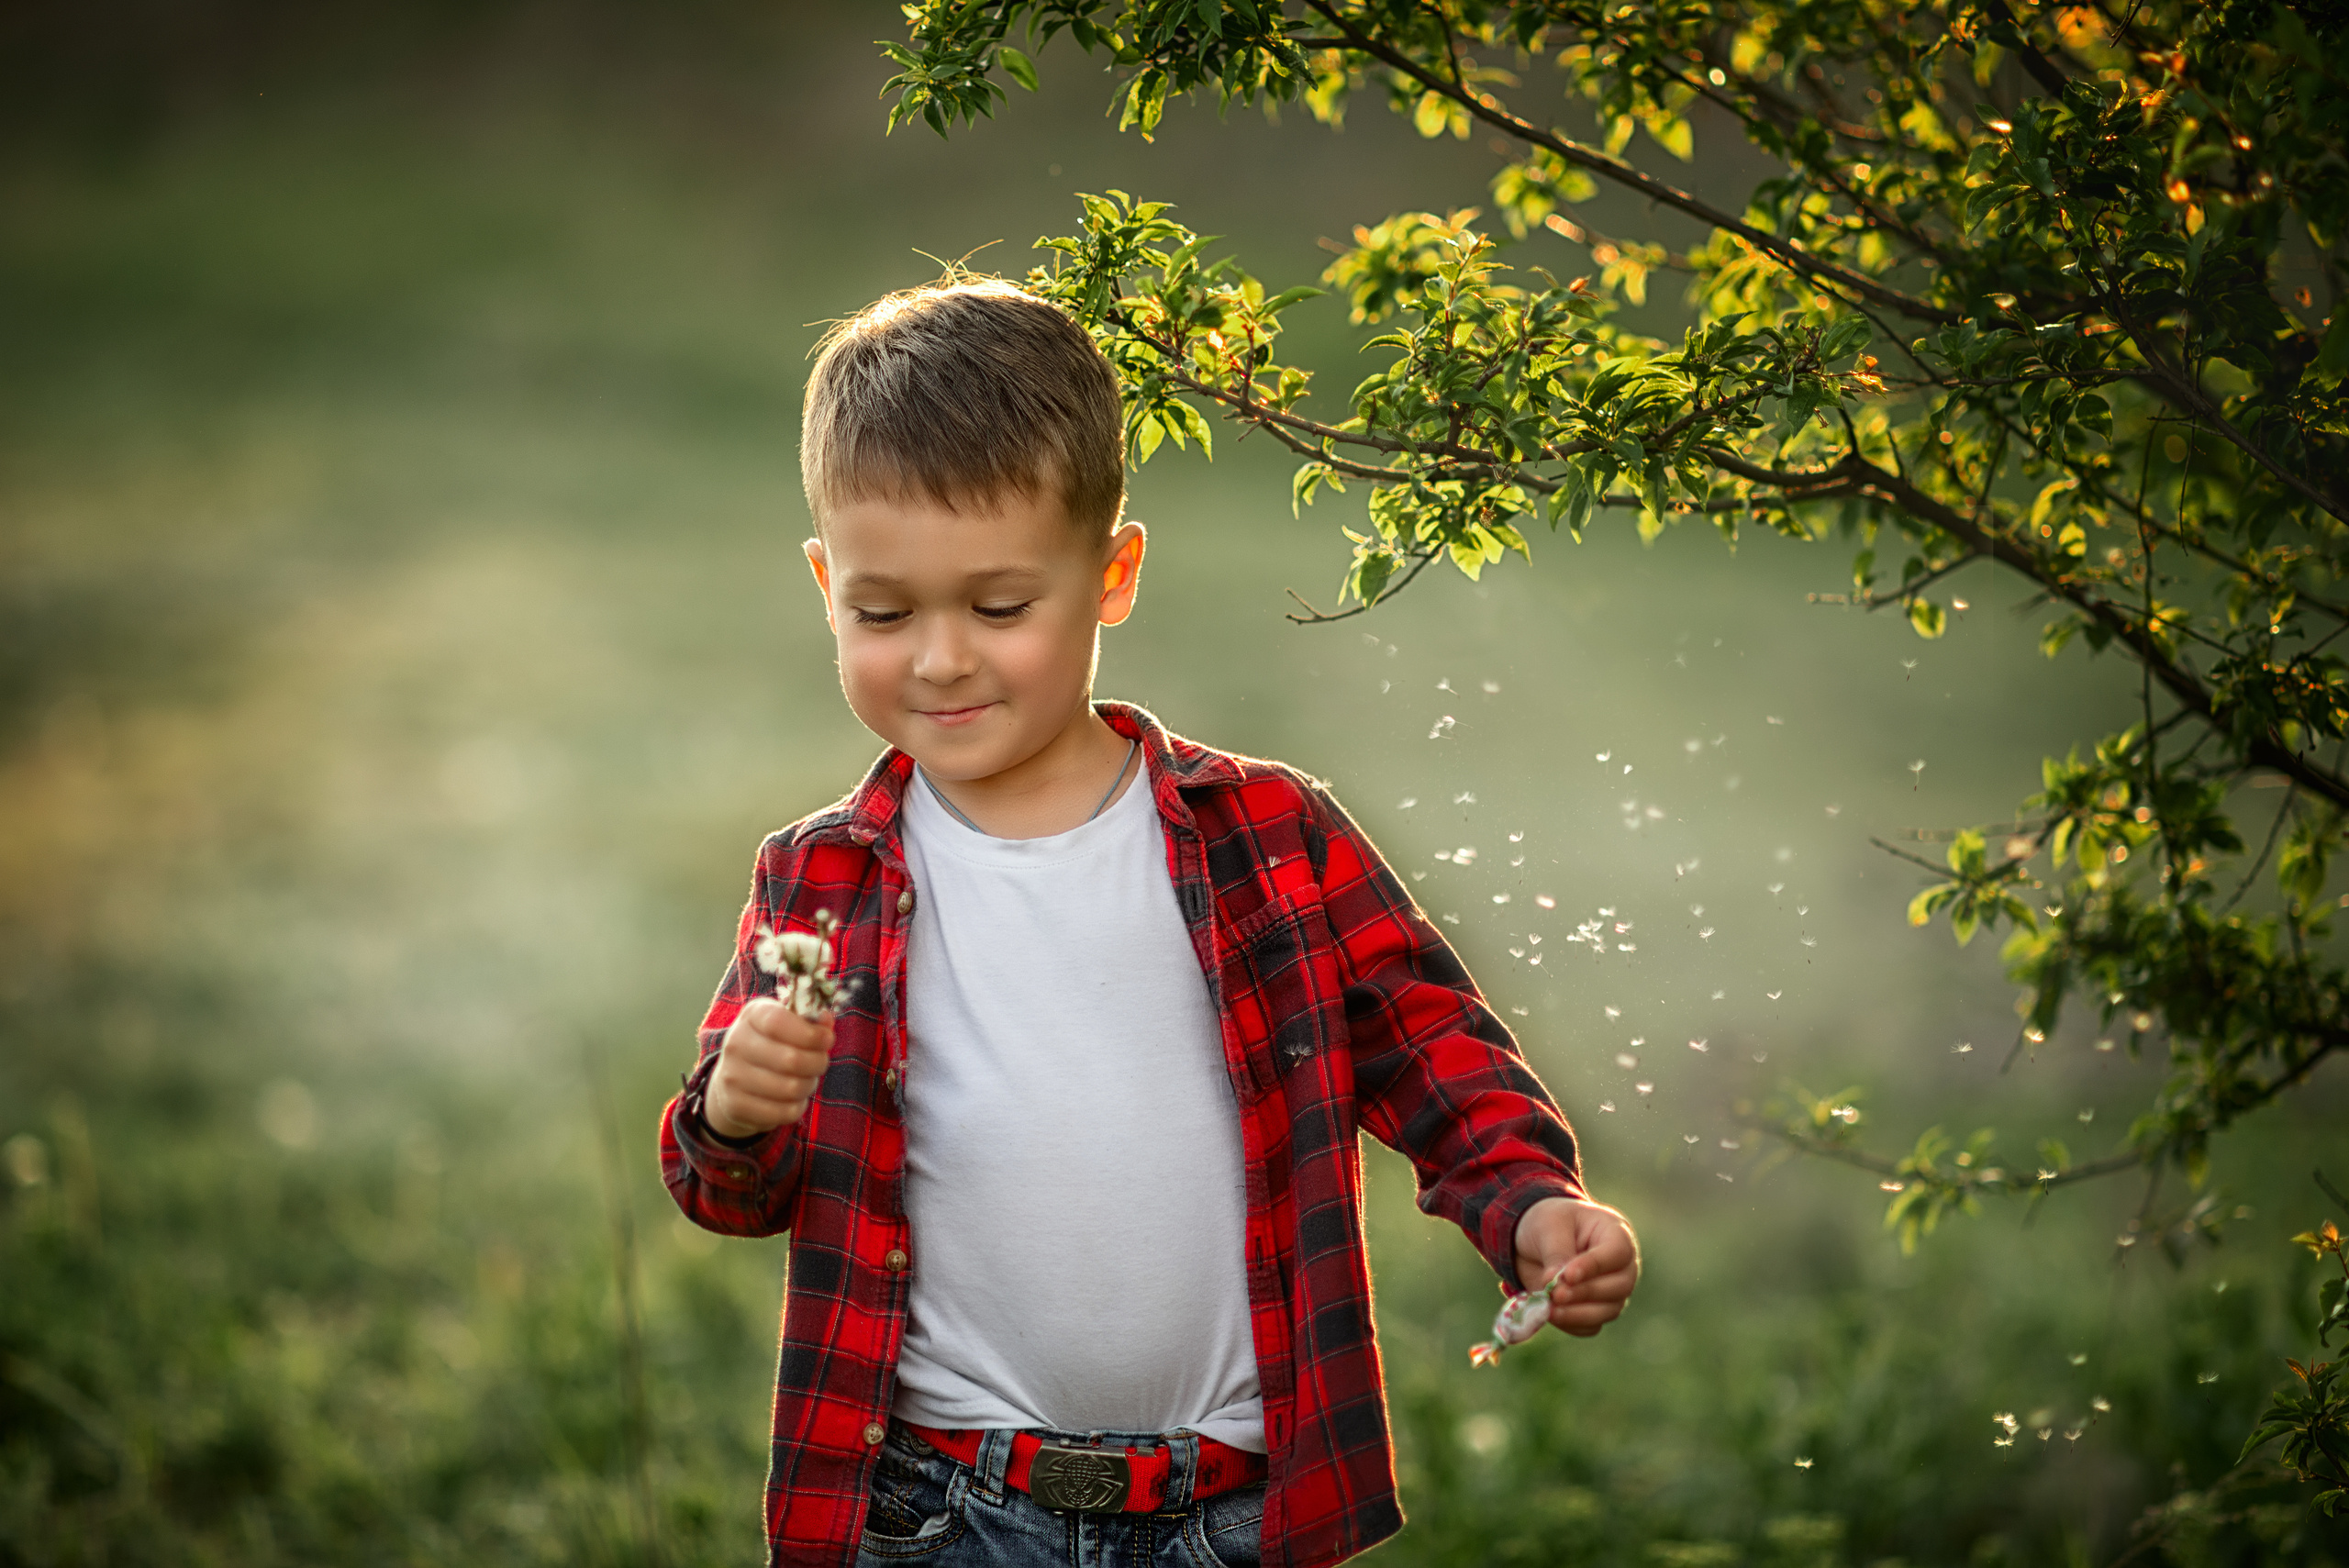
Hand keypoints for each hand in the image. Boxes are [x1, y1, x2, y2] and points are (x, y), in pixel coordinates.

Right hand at [705, 999, 835, 1138]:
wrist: (733, 1078)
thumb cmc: (772, 1045)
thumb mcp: (788, 1024)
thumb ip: (810, 1021)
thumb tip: (825, 1019)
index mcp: (752, 1016)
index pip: (778, 1022)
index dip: (810, 1033)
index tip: (827, 1039)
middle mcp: (736, 1044)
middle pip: (791, 1059)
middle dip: (817, 1063)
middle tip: (820, 1062)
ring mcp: (732, 1076)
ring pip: (791, 1088)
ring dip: (808, 1085)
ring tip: (805, 1080)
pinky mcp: (736, 1106)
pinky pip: (784, 1112)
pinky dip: (798, 1106)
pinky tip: (792, 1098)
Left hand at [1512, 1197, 1638, 1336]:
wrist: (1534, 1241)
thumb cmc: (1549, 1223)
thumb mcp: (1549, 1226)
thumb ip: (1556, 1253)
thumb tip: (1556, 1284)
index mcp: (1615, 1233)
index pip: (1618, 1253)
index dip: (1595, 1266)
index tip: (1568, 1275)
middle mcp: (1621, 1265)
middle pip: (1620, 1286)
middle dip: (1586, 1293)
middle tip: (1556, 1294)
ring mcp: (1612, 1291)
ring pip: (1608, 1310)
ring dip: (1578, 1314)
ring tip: (1548, 1309)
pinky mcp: (1596, 1311)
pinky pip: (1591, 1326)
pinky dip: (1572, 1324)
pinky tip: (1550, 1314)